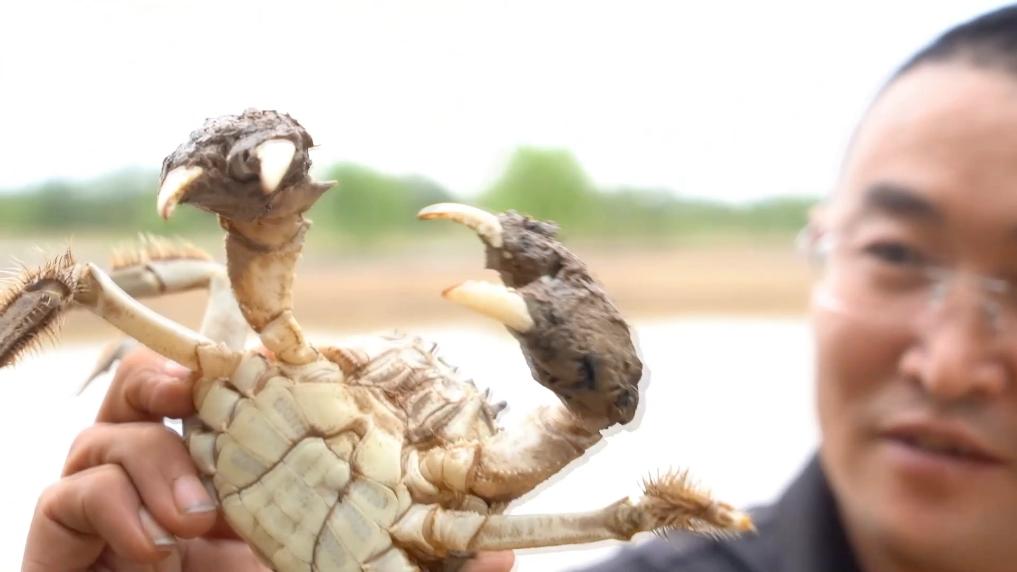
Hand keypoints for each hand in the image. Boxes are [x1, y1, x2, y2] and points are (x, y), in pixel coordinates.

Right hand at [22, 346, 514, 570]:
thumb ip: (423, 565)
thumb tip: (502, 549)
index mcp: (242, 464)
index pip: (241, 391)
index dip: (257, 362)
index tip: (284, 350)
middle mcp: (177, 464)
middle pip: (159, 380)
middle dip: (178, 375)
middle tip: (203, 393)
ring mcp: (120, 494)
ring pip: (112, 425)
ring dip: (159, 459)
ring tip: (204, 522)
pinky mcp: (69, 531)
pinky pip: (71, 490)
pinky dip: (116, 507)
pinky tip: (162, 553)